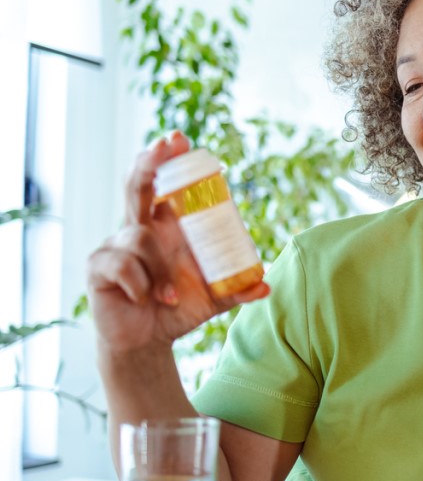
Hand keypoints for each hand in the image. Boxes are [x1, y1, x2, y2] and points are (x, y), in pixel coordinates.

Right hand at [87, 132, 268, 354]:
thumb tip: (266, 283)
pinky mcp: (99, 267)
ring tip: (171, 296)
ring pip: (140, 238)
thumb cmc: (178, 307)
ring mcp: (115, 246)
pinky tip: (147, 299)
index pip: (164, 184)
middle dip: (149, 163)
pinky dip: (141, 284)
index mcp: (167, 227)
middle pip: (138, 186)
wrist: (148, 341)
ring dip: (160, 270)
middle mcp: (139, 228)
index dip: (168, 159)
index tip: (180, 139)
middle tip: (165, 145)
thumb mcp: (214, 297)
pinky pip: (121, 265)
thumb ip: (238, 288)